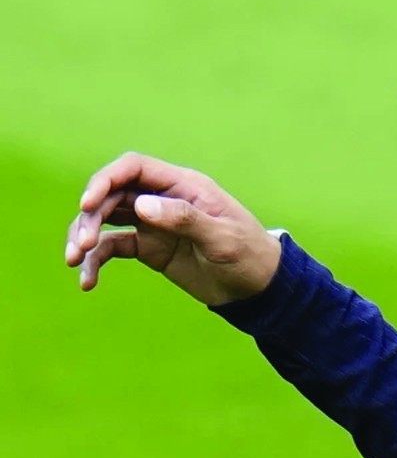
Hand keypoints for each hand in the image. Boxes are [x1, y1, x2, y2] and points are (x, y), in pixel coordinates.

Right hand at [64, 152, 281, 306]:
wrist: (259, 289)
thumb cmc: (249, 256)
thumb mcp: (223, 238)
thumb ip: (185, 219)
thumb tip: (141, 204)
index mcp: (184, 186)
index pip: (134, 168)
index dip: (106, 180)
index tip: (87, 203)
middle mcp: (163, 199)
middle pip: (112, 194)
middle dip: (90, 215)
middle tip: (83, 244)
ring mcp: (153, 223)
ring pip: (105, 219)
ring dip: (85, 235)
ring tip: (75, 261)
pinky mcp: (148, 248)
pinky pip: (113, 247)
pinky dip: (97, 261)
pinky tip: (88, 281)